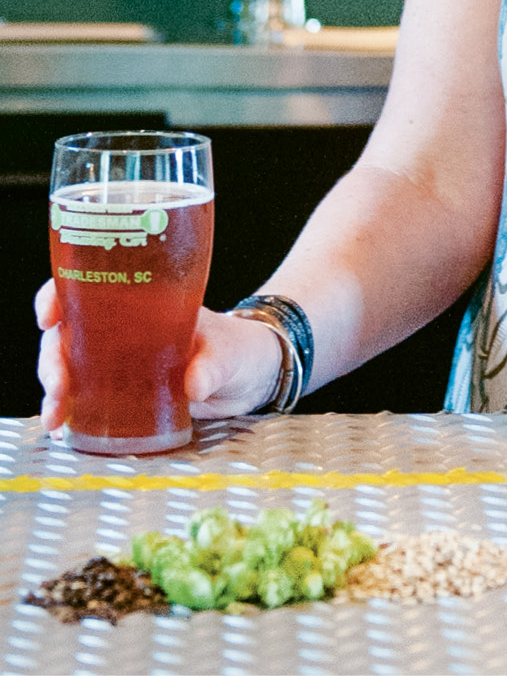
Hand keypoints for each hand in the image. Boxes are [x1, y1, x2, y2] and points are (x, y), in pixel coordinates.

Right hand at [35, 282, 283, 435]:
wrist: (251, 376)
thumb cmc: (239, 348)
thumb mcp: (230, 352)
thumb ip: (214, 365)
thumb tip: (194, 384)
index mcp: (144, 301)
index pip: (88, 285)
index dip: (59, 294)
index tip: (50, 315)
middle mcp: (124, 326)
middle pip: (69, 331)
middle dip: (52, 356)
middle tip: (59, 383)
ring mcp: (120, 360)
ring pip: (69, 366)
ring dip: (55, 388)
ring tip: (57, 415)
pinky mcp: (122, 392)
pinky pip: (84, 397)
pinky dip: (68, 410)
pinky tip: (63, 428)